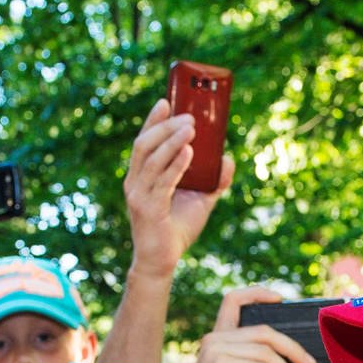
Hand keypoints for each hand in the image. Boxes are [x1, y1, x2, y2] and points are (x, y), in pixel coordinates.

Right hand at [125, 99, 235, 277]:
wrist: (161, 262)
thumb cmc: (176, 231)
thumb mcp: (200, 200)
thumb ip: (213, 180)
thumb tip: (228, 159)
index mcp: (141, 176)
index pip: (144, 141)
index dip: (152, 120)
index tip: (166, 100)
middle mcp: (135, 182)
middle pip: (145, 144)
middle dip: (165, 126)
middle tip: (188, 116)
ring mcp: (139, 196)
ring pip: (152, 159)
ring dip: (173, 140)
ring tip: (191, 127)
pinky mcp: (148, 209)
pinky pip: (162, 182)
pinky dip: (176, 165)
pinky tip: (190, 152)